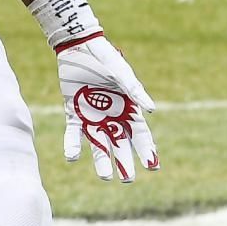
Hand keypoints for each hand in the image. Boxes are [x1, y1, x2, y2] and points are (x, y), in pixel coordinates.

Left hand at [58, 35, 158, 182]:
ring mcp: (92, 117)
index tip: (153, 166)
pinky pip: (73, 133)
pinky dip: (73, 145)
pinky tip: (72, 158)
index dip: (147, 150)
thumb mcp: (120, 73)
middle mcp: (111, 116)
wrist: (77, 46)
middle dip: (125, 162)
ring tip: (106, 178)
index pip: (140, 134)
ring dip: (102, 161)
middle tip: (128, 179)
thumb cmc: (104, 57)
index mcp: (127, 107)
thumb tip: (152, 109)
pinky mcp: (73, 113)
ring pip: (98, 144)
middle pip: (120, 144)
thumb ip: (134, 90)